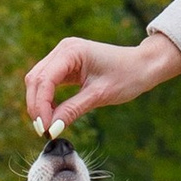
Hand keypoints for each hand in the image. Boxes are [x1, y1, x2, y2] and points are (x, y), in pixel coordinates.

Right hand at [24, 29, 180, 132]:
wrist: (144, 65)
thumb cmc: (127, 77)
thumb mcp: (99, 96)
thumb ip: (73, 110)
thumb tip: (51, 129)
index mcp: (72, 51)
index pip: (45, 80)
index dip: (40, 105)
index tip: (44, 129)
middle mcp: (64, 49)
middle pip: (36, 79)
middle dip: (36, 106)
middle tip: (43, 131)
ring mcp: (63, 55)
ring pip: (38, 80)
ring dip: (39, 103)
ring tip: (47, 126)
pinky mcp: (66, 63)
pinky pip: (48, 81)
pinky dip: (46, 98)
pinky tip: (53, 115)